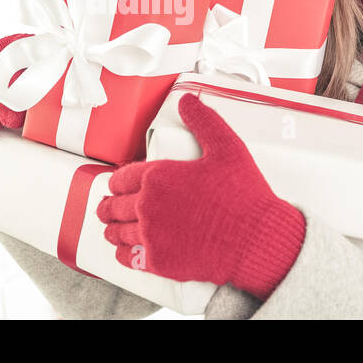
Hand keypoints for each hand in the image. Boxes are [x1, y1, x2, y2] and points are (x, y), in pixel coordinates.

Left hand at [95, 93, 305, 300]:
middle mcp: (148, 205)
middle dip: (109, 206)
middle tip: (106, 208)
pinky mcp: (158, 261)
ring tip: (111, 229)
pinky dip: (122, 254)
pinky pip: (128, 257)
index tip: (115, 185)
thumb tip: (187, 101)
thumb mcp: (227, 148)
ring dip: (112, 228)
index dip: (116, 181)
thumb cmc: (244, 195)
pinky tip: (123, 251)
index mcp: (159, 176)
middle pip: (115, 206)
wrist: (256, 239)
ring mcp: (151, 235)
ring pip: (118, 232)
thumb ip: (204, 121)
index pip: (122, 178)